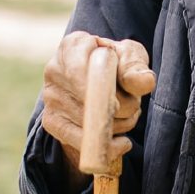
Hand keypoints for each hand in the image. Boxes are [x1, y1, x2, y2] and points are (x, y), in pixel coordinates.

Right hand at [41, 32, 155, 184]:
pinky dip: (107, 147)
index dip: (100, 89)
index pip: (78, 69)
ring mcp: (50, 97)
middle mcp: (54, 69)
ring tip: (127, 117)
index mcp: (72, 46)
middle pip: (86, 100)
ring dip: (118, 127)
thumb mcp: (132, 58)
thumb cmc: (118, 65)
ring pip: (87, 123)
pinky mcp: (51, 122)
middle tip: (135, 107)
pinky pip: (79, 142)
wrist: (102, 84)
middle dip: (121, 110)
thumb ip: (137, 68)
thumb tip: (144, 83)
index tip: (119, 102)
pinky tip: (121, 141)